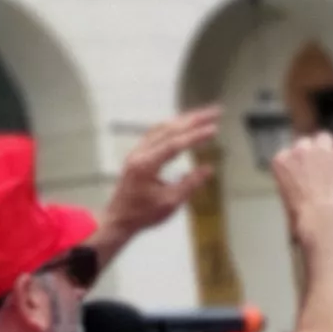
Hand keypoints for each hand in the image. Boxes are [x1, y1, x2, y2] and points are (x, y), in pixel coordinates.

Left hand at [100, 106, 223, 246]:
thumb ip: (189, 184)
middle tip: (214, 112)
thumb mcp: (170, 203)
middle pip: (168, 130)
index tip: (213, 129)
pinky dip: (172, 127)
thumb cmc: (142, 214)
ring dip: (183, 120)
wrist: (118, 219)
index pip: (174, 145)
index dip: (195, 136)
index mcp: (146, 165)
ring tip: (202, 115)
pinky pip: (155, 133)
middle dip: (193, 119)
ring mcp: (137, 153)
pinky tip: (182, 125)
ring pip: (161, 128)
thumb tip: (208, 169)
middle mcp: (139, 154)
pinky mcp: (138, 155)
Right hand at [265, 132, 332, 233]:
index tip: (304, 170)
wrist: (322, 216)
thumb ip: (293, 179)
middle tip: (321, 167)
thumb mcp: (287, 195)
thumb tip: (303, 182)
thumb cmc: (302, 214)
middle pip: (306, 142)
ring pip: (326, 138)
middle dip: (313, 152)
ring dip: (330, 148)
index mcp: (281, 161)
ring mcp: (321, 150)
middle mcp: (299, 150)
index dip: (299, 162)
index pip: (289, 151)